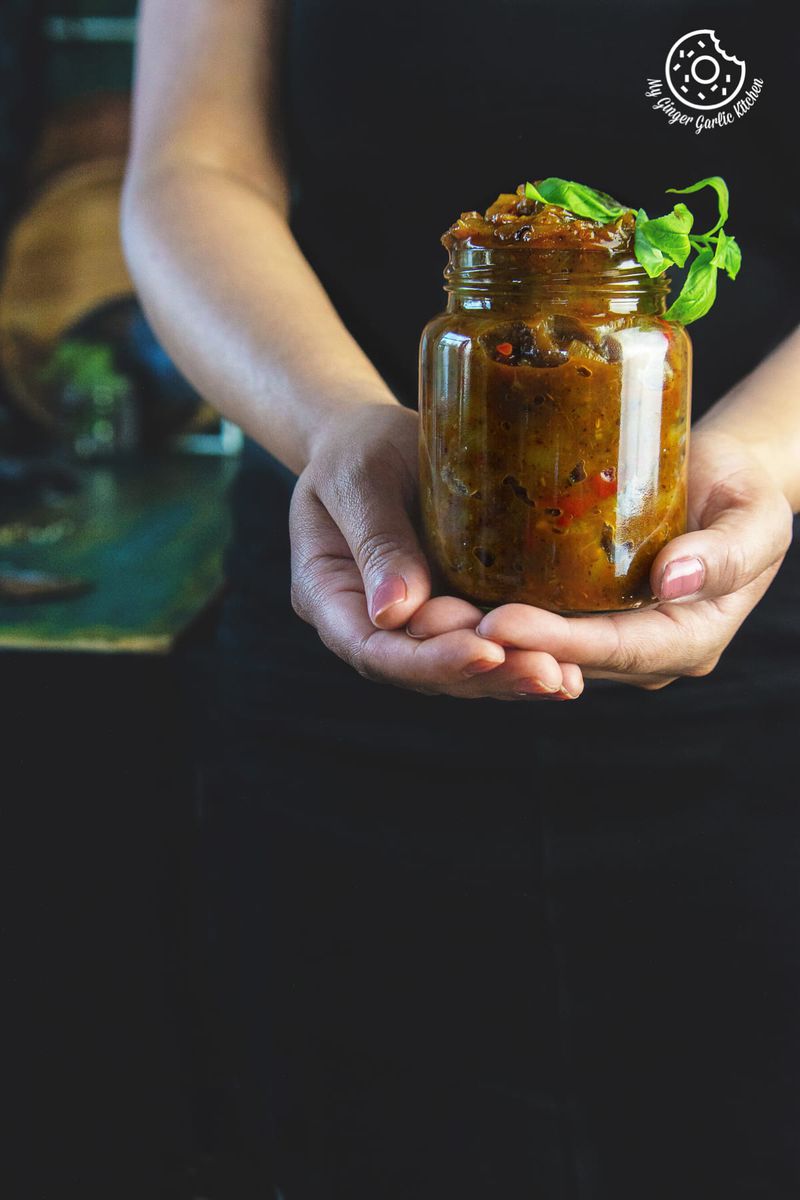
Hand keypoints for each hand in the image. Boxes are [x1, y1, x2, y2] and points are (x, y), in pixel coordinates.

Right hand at [289, 403, 583, 698]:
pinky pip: (485, 646)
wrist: (377, 437)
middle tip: (545, 673)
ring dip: (512, 678)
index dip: (429, 660)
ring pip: (459, 670)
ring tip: (563, 678)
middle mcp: (369, 624)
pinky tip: (569, 669)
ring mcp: (414, 624)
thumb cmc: (357, 446)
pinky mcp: (453, 611)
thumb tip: (394, 612)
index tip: (484, 650)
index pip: (374, 651)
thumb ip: (377, 540)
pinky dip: (523, 657)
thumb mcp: (359, 478)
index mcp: (328, 597)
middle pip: (423, 672)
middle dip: (486, 677)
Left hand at [466, 429, 793, 689]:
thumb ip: (727, 552)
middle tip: (434, 623)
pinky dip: (483, 615)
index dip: (556, 641)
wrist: (717, 479)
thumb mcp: (756, 516)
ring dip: (478, 639)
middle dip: (499, 647)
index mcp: (686, 641)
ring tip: (422, 616)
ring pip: (536, 649)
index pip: (614, 649)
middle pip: (563, 659)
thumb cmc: (743, 491)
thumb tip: (675, 579)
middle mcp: (641, 654)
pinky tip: (437, 598)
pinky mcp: (578, 615)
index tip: (497, 621)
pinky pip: (529, 622)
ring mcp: (606, 638)